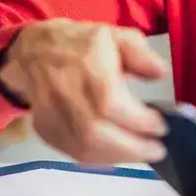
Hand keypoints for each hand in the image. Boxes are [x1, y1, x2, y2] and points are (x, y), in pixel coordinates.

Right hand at [0, 20, 168, 164]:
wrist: (34, 53)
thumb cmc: (82, 45)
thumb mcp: (117, 36)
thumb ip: (140, 54)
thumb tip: (159, 73)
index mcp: (87, 68)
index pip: (111, 104)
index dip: (138, 121)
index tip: (161, 126)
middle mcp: (66, 95)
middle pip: (95, 132)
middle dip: (132, 148)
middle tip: (157, 150)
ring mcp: (52, 115)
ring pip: (83, 147)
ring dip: (117, 157)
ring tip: (141, 154)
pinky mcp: (45, 130)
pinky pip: (72, 152)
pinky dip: (99, 158)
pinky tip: (117, 154)